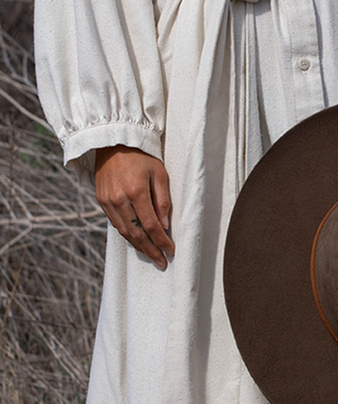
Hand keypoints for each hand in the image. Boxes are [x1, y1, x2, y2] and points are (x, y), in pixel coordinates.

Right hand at [95, 145, 174, 268]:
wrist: (113, 142)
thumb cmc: (142, 157)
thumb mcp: (159, 174)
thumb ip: (163, 200)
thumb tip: (165, 226)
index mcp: (136, 191)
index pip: (151, 225)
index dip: (162, 241)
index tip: (171, 251)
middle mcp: (119, 199)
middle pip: (136, 233)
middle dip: (150, 250)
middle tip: (161, 262)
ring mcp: (108, 201)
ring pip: (124, 231)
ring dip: (138, 246)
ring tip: (151, 255)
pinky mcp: (101, 200)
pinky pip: (115, 223)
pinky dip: (127, 234)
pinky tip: (136, 240)